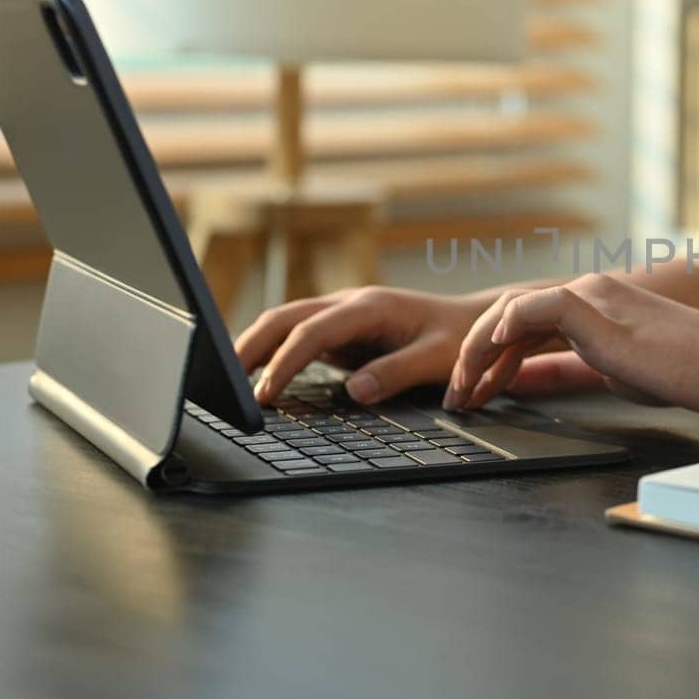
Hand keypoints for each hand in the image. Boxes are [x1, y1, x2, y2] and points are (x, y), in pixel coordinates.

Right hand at [234, 286, 487, 404]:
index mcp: (370, 306)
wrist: (476, 321)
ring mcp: (342, 315)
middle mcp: (349, 304)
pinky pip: (297, 337)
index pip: (312, 332)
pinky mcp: (341, 330)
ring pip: (284, 323)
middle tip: (222, 383)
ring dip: (254, 348)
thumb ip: (397, 373)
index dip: (285, 363)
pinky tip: (255, 375)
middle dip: (249, 347)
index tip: (265, 394)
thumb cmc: (460, 339)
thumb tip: (355, 391)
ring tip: (226, 381)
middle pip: (284, 318)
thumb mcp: (437, 358)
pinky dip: (272, 353)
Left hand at [445, 273, 698, 414]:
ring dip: (479, 350)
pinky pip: (535, 308)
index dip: (492, 360)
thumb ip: (565, 369)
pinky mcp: (596, 310)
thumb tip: (523, 380)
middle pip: (508, 317)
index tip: (475, 392)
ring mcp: (591, 296)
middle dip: (474, 359)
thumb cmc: (684, 370)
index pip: (523, 326)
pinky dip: (506, 326)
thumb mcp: (611, 372)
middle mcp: (587, 292)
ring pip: (512, 311)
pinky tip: (492, 355)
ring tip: (464, 388)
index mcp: (593, 305)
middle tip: (457, 397)